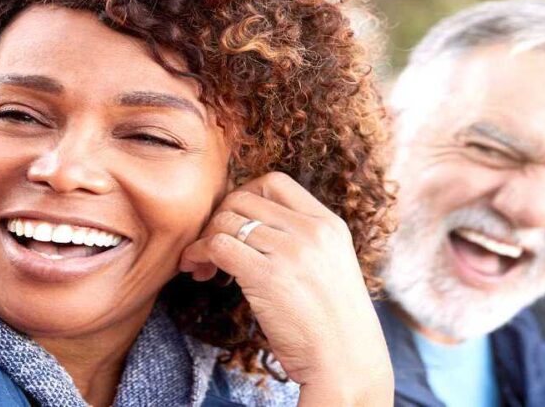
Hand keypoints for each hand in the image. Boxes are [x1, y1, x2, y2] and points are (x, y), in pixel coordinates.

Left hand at [179, 172, 393, 405]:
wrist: (345, 361)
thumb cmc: (333, 323)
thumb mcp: (330, 265)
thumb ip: (302, 241)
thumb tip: (253, 227)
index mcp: (329, 224)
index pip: (275, 182)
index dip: (244, 196)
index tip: (235, 223)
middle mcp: (311, 230)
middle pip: (243, 198)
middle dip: (218, 218)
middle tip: (211, 246)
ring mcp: (290, 251)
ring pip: (226, 220)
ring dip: (204, 239)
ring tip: (202, 264)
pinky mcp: (267, 276)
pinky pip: (218, 246)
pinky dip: (198, 254)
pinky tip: (198, 270)